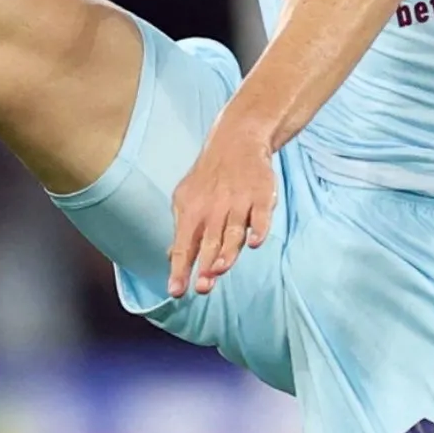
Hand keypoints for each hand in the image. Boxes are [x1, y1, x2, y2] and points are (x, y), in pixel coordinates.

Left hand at [167, 118, 276, 297]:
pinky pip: (261, 215)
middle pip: (209, 242)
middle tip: (202, 288)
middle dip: (205, 265)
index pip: (184, 245)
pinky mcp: (262, 195)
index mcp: (192, 212)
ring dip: (228, 251)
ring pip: (233, 231)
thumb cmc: (208, 177)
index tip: (176, 291)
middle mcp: (214, 208)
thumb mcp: (186, 199)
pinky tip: (255, 243)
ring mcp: (239, 201)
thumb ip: (183, 230)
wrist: (237, 140)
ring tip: (220, 270)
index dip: (179, 269)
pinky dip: (259, 229)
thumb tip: (171, 257)